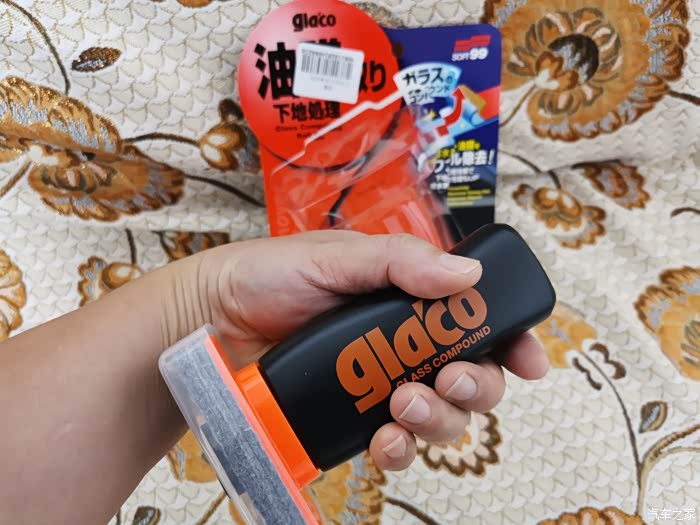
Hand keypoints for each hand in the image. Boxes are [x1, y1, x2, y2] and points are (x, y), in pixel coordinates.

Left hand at [185, 230, 549, 470]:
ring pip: (442, 417)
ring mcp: (381, 384)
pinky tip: (385, 439)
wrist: (212, 318)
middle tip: (453, 380)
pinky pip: (397, 444)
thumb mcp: (337, 256)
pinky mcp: (354, 418)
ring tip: (405, 403)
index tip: (530, 360)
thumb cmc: (270, 275)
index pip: (478, 321)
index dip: (512, 341)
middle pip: (474, 377)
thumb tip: (467, 277)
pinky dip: (401, 448)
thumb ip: (399, 263)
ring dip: (440, 419)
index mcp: (408, 297)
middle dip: (479, 386)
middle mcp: (404, 343)